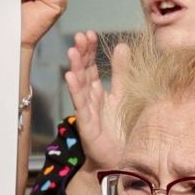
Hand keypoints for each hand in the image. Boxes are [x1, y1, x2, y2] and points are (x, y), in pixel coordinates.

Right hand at [63, 31, 130, 172]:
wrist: (119, 160)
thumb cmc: (120, 130)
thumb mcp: (124, 95)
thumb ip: (121, 72)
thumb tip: (122, 45)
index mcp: (98, 92)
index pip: (92, 66)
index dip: (90, 50)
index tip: (89, 34)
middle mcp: (90, 99)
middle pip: (83, 72)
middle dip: (81, 54)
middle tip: (79, 36)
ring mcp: (86, 110)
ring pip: (79, 85)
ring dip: (75, 67)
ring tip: (72, 51)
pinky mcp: (87, 124)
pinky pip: (80, 104)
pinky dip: (75, 89)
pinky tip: (70, 76)